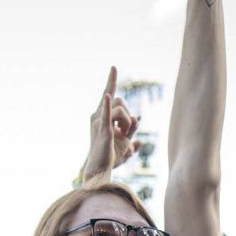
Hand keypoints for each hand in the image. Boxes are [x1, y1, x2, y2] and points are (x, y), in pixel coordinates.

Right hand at [83, 67, 140, 183]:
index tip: (114, 67)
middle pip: (121, 101)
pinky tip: (109, 97)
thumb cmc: (110, 156)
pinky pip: (107, 114)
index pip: (109, 93)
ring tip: (123, 135)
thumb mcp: (126, 141)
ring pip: (123, 109)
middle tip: (126, 131)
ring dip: (128, 122)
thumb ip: (132, 130)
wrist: (100, 169)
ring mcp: (98, 121)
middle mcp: (97, 115)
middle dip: (129, 115)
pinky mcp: (103, 129)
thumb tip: (138, 122)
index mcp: (102, 115)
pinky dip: (109, 106)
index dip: (111, 80)